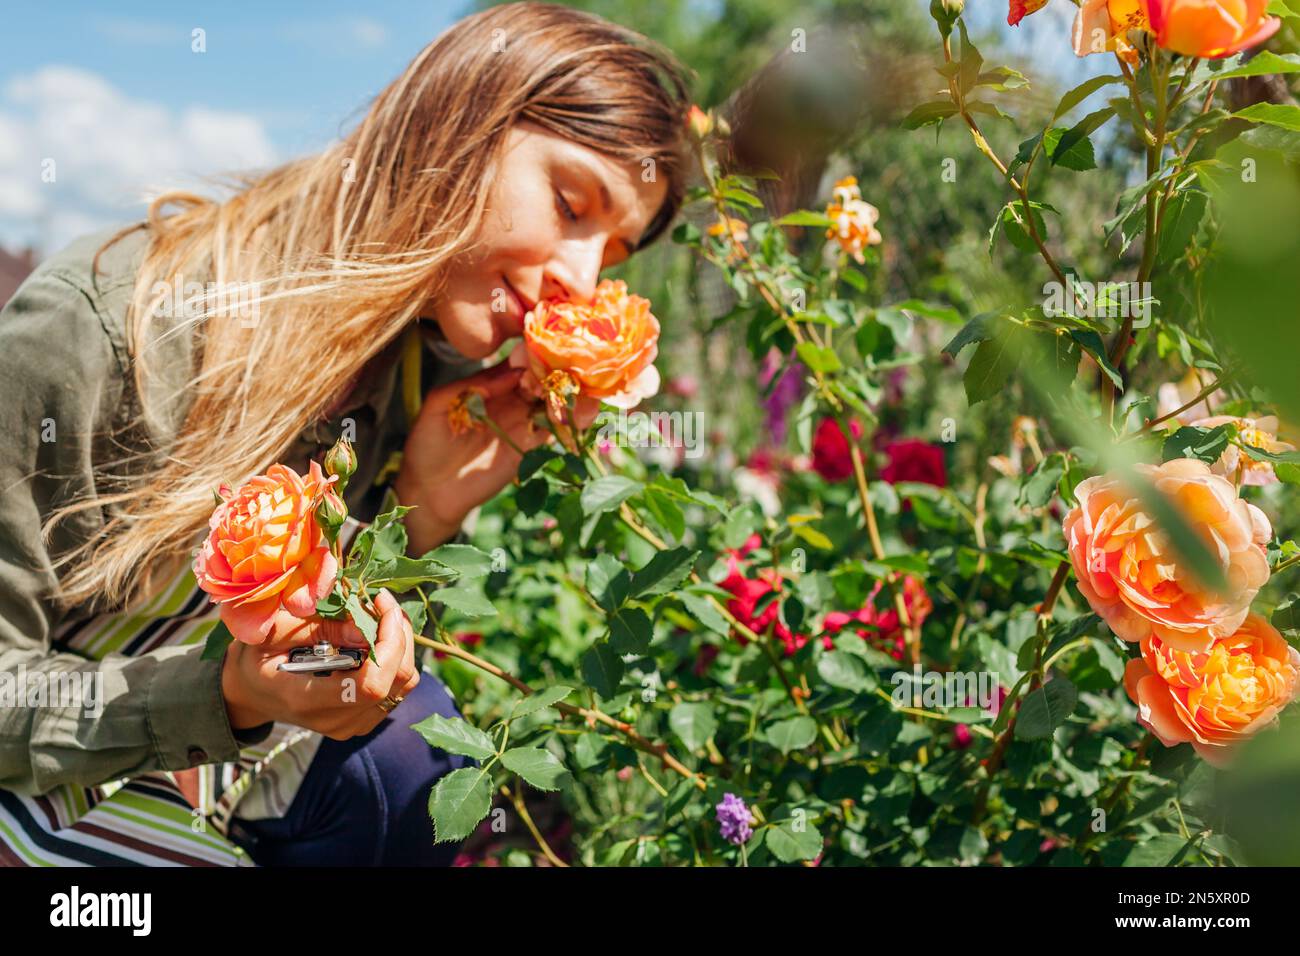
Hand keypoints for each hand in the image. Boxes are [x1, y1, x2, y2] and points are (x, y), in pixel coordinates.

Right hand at [220, 589, 419, 738]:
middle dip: (398, 633)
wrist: (253, 691)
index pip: (371, 685)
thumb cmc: (259, 655)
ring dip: (401, 643)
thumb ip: (320, 625)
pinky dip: (396, 658)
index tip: (382, 603)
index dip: (389, 642)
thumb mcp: (276, 630)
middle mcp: (335, 721)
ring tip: (381, 615)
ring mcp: (351, 725)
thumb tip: (368, 623)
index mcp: (308, 700)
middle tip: (382, 602)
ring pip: (404, 683)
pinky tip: (376, 636)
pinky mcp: (363, 720)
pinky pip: (397, 688)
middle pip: (396, 680)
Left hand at [393, 360, 590, 555]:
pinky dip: (562, 420)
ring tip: (559, 388)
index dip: (527, 355)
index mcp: (488, 387)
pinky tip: (563, 412)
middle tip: (553, 369)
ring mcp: (521, 424)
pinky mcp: (528, 448)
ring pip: (549, 402)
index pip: (514, 364)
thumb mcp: (438, 405)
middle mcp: (509, 402)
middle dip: (548, 372)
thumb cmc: (428, 444)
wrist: (431, 490)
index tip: (537, 349)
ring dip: (559, 393)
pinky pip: (551, 431)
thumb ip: (467, 386)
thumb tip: (508, 374)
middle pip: (537, 380)